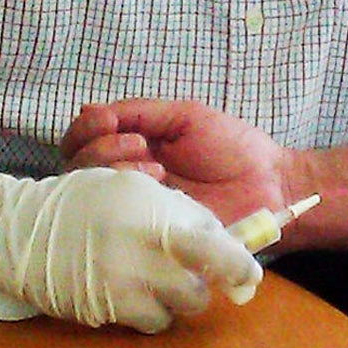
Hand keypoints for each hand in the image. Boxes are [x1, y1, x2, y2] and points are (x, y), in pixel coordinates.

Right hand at [0, 167, 261, 332]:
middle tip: (193, 272)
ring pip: (177, 309)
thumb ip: (176, 209)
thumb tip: (215, 234)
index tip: (251, 277)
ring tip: (162, 279)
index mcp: (152, 218)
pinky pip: (150, 322)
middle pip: (197, 290)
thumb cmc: (83, 199)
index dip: (237, 265)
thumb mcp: (134, 187)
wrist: (19, 230)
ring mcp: (121, 288)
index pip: (210, 247)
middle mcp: (139, 256)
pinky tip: (139, 293)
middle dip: (202, 283)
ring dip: (178, 297)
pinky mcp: (104, 313)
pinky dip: (152, 311)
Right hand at [64, 99, 294, 226]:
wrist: (270, 183)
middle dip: (100, 150)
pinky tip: (156, 192)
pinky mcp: (150, 236)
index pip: (82, 142)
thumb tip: (89, 110)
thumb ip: (137, 112)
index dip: (84, 131)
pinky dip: (126, 205)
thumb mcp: (183, 117)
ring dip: (114, 172)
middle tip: (140, 146)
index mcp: (130, 149)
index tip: (106, 121)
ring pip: (90, 196)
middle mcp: (125, 180)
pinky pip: (118, 226)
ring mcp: (135, 210)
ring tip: (156, 170)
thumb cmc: (232, 147)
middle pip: (77, 169)